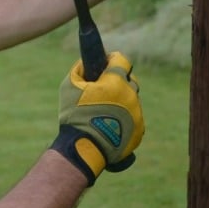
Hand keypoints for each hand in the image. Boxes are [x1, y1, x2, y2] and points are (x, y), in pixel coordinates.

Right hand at [51, 52, 144, 185]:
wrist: (85, 148)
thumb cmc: (75, 115)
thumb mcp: (69, 86)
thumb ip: (79, 69)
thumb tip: (85, 63)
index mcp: (116, 81)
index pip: (121, 60)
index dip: (112, 59)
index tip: (105, 62)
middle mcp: (131, 95)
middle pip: (130, 81)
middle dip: (119, 81)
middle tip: (104, 89)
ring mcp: (137, 114)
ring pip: (132, 101)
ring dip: (122, 101)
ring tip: (105, 112)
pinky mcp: (138, 131)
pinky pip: (134, 119)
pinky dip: (124, 119)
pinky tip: (111, 125)